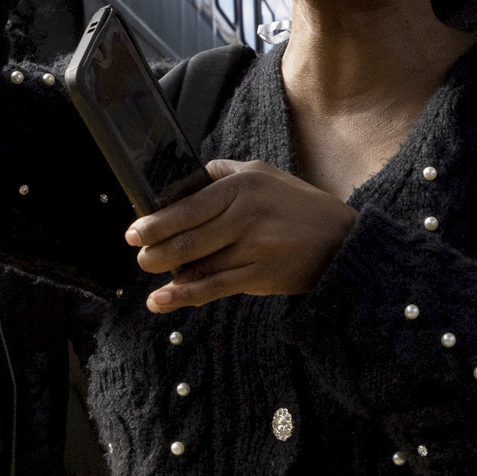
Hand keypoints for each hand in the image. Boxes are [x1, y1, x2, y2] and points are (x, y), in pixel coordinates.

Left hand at [125, 160, 354, 311]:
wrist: (342, 240)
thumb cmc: (298, 205)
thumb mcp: (263, 174)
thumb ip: (221, 174)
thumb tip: (179, 186)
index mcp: (242, 186)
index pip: (188, 207)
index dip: (156, 223)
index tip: (134, 233)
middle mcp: (246, 215)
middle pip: (187, 239)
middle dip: (155, 252)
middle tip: (140, 257)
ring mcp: (255, 248)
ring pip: (198, 265)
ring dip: (171, 274)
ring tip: (156, 276)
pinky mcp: (261, 275)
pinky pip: (214, 287)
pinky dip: (184, 296)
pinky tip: (162, 301)